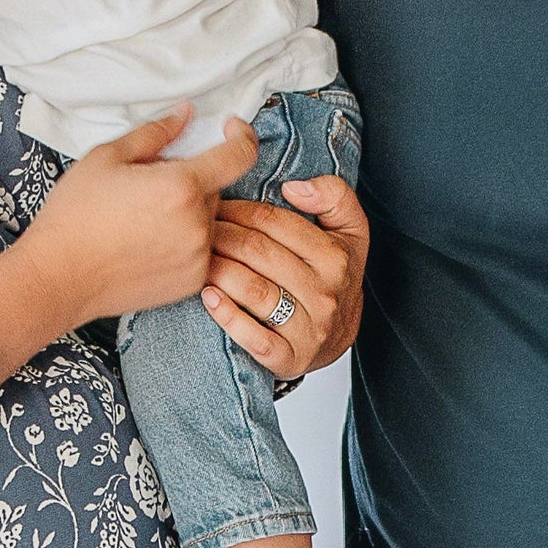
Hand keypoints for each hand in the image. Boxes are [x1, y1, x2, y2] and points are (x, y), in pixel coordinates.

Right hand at [32, 106, 257, 318]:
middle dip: (190, 180)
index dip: (241, 136)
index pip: (239, 155)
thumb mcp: (108, 157)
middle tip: (147, 186)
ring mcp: (198, 258)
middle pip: (214, 188)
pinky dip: (182, 241)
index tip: (229, 130)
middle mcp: (198, 224)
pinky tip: (145, 244)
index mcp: (182, 186)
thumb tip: (187, 114)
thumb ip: (156, 132)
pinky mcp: (192, 283)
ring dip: (186, 212)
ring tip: (142, 219)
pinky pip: (200, 250)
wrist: (58, 276)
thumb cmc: (75, 214)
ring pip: (207, 220)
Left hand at [201, 166, 366, 377]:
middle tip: (197, 230)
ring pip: (254, 291)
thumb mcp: (350, 229)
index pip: (274, 222)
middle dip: (220, 236)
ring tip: (198, 259)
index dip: (238, 209)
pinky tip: (208, 297)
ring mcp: (308, 329)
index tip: (215, 206)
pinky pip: (255, 338)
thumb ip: (334, 195)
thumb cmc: (335, 275)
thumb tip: (295, 188)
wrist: (339, 336)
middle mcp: (324, 293)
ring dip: (218, 270)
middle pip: (259, 253)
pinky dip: (228, 317)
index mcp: (335, 257)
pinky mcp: (291, 359)